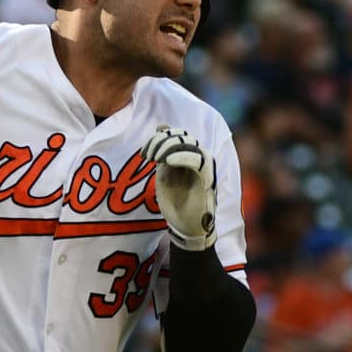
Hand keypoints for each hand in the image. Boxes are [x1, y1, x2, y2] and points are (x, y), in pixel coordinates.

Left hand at [141, 126, 216, 250]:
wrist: (186, 226)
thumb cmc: (176, 201)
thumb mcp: (164, 172)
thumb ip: (162, 152)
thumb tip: (160, 126)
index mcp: (188, 154)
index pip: (175, 133)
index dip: (157, 138)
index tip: (143, 154)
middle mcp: (199, 156)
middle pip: (180, 135)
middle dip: (160, 142)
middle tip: (148, 158)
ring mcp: (204, 166)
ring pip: (189, 143)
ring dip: (168, 147)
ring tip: (156, 160)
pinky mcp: (208, 177)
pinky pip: (198, 159)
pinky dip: (182, 156)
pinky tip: (168, 162)